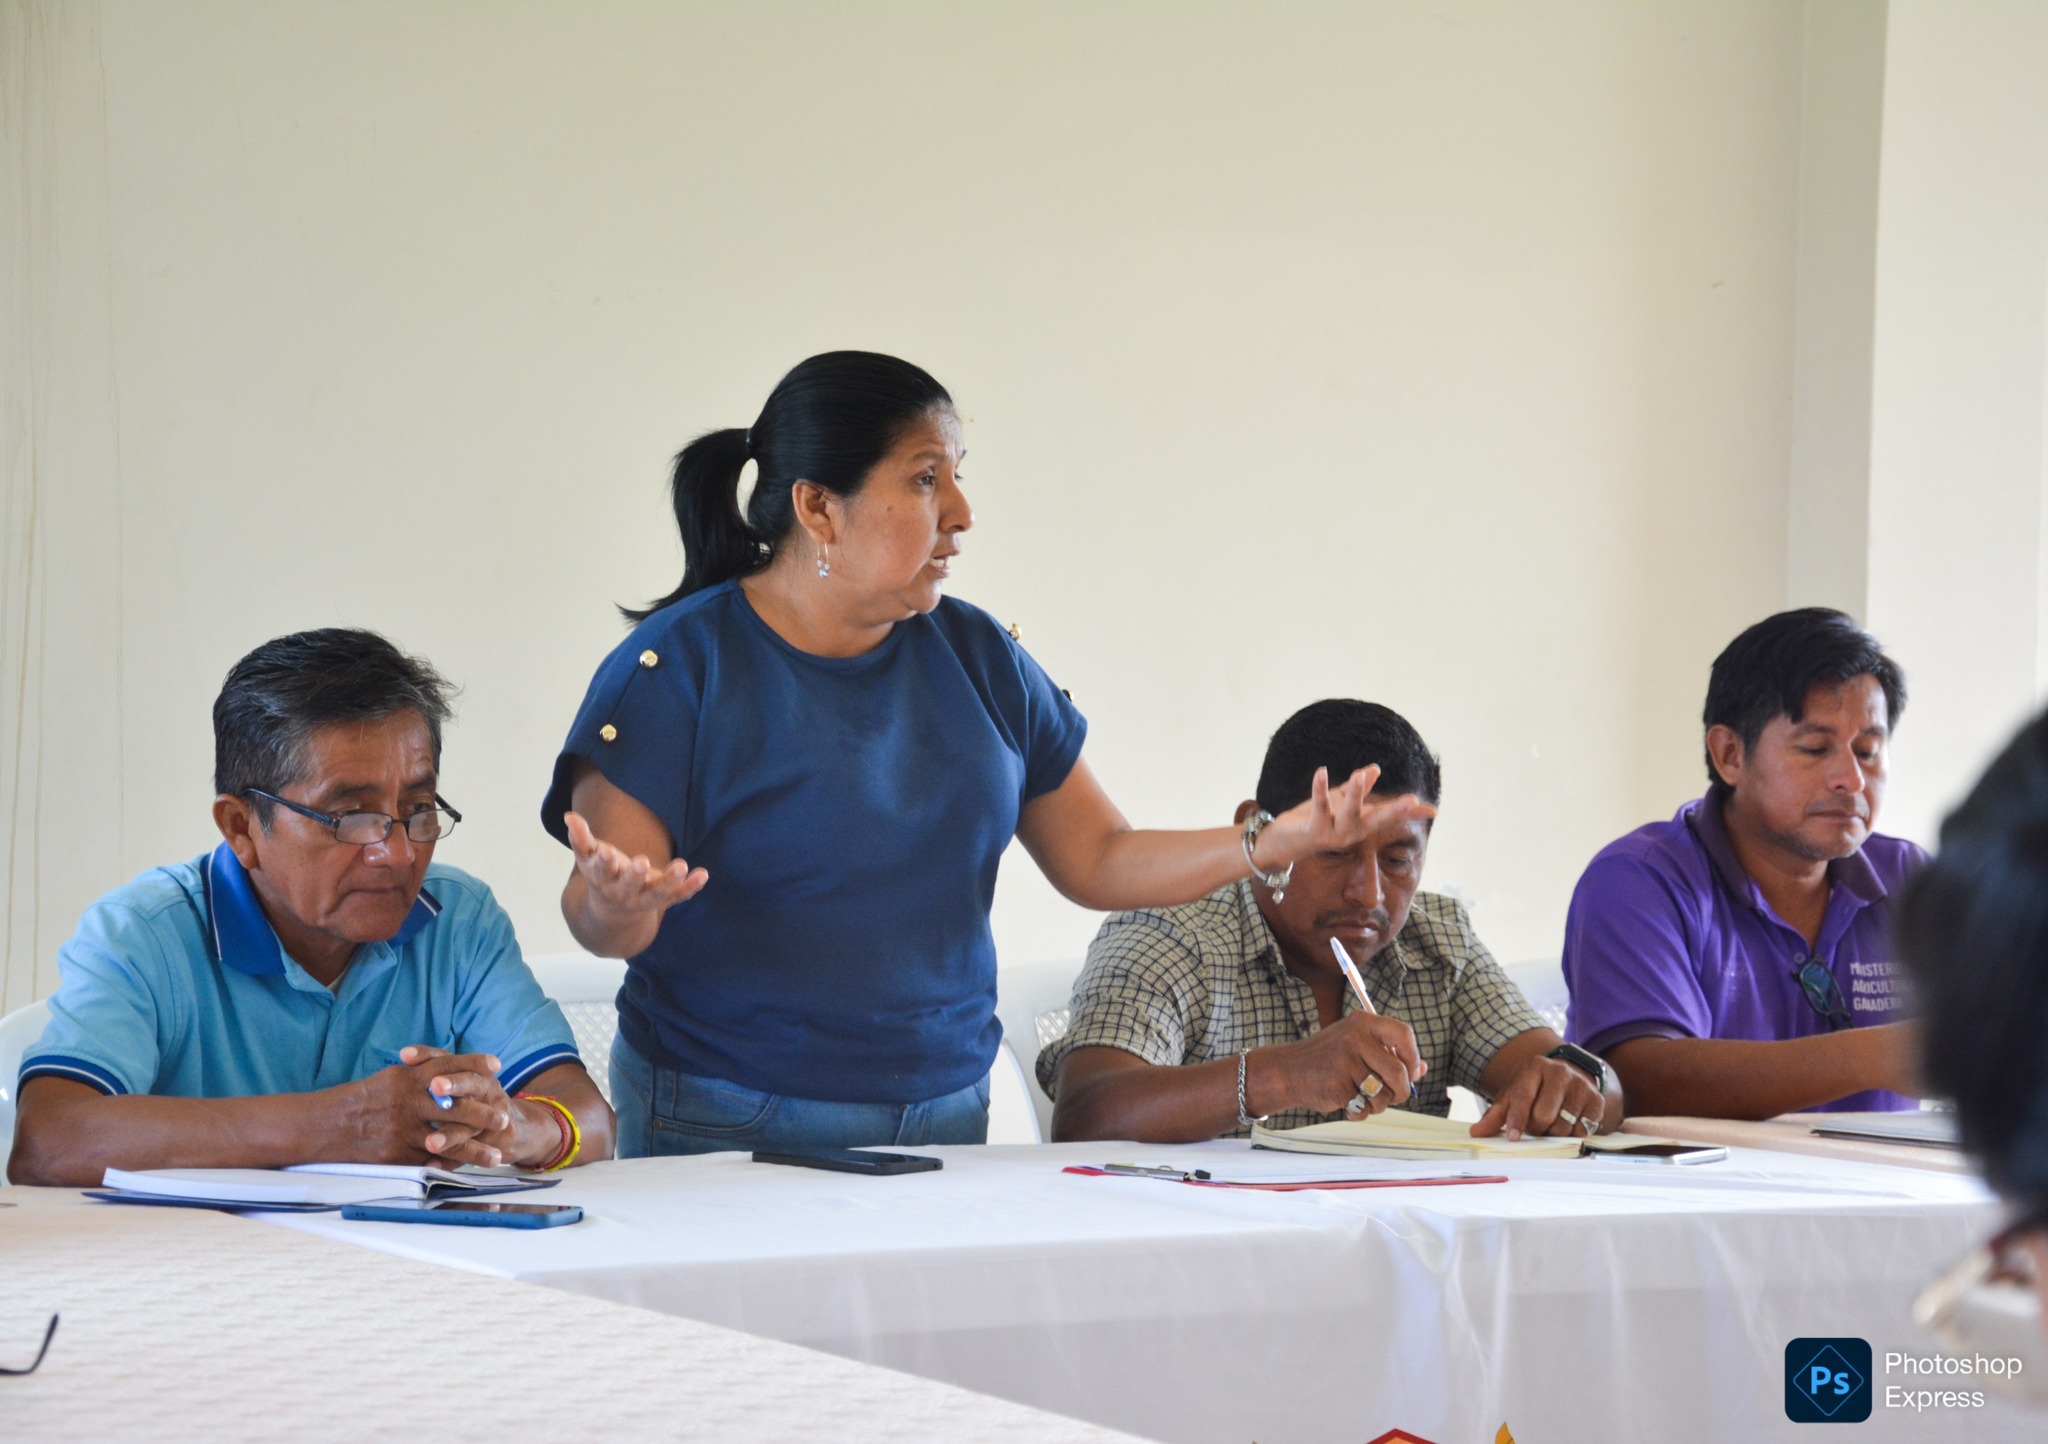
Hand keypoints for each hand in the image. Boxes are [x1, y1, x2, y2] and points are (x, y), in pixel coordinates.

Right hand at [332, 1049, 513, 1165]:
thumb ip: (417, 1076)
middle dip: (483, 1113)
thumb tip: (449, 1074)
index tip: (496, 1066)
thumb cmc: (359, 1101)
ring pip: (447, 1139)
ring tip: (496, 1158)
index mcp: (406, 1077)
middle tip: (504, 1118)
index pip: (446, 1065)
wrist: (323, 1126)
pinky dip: (448, 1166)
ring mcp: (402, 1128)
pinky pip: (427, 1161)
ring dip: (474, 1150)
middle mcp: (407, 1100)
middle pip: (454, 1105)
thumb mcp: (388, 1080)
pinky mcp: (395, 1153)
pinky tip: (465, 1173)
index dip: (473, 1064)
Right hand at [565, 809, 707, 926]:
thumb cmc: (602, 875)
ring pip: (657, 893)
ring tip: (681, 866)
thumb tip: (568, 815)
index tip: (607, 852)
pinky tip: (703, 874)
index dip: (605, 862)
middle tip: (642, 862)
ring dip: (670, 881)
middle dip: (635, 875)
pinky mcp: (664, 900)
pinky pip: (678, 896)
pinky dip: (691, 887)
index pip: (603, 871)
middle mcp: (624, 892)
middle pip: (630, 885)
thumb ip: (580, 838)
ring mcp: (645, 898)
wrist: (614, 912)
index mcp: (604, 879)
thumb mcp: (588, 858)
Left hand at [1251, 765, 1437, 870]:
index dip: (1411, 813)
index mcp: (1360, 824)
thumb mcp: (1339, 801)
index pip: (1389, 816)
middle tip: (1412, 800)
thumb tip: (1374, 769)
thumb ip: (1357, 787)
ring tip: (1358, 774)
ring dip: (1354, 794)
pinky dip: (1320, 789)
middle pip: (1376, 820)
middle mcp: (1351, 832)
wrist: (1284, 841)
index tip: (1433, 810)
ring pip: (1348, 813)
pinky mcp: (1314, 830)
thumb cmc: (1315, 819)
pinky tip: (1321, 772)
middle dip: (1394, 811)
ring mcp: (1333, 833)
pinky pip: (1319, 807)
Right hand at [1253, 1011, 1426, 1116]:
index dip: (1413, 1057)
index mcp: (1363, 1023)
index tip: (1411, 1072)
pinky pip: (1364, 1108)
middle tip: (1393, 1096)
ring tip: (1361, 1096)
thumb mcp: (1357, 1045)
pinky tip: (1347, 1103)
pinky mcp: (1338, 1086)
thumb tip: (1421, 1069)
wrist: (1288, 1071)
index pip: (1404, 1034)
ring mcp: (1345, 1062)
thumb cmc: (1327, 1058)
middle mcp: (1355, 1038)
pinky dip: (1360, 1112)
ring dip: (1377, 1104)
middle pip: (1399, 1072)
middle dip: (1401, 1091)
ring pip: (1383, 1095)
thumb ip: (1388, 1054)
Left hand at [1471, 1054, 1605, 1140]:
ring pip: (1564, 1126)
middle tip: (1535, 1125)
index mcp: (1535, 1067)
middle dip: (1536, 1128)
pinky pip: (1583, 1130)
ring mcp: (1581, 1084)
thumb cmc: (1535, 1089)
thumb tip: (1476, 1133)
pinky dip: (1573, 1134)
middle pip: (1544, 1115)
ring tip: (1551, 1123)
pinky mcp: (1597, 1099)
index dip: (1517, 1119)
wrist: (1566, 1077)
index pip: (1523, 1096)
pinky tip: (1568, 1124)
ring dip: (1553, 1133)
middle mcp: (1560, 1072)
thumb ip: (1496, 1115)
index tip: (1514, 1137)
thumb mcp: (1513, 1095)